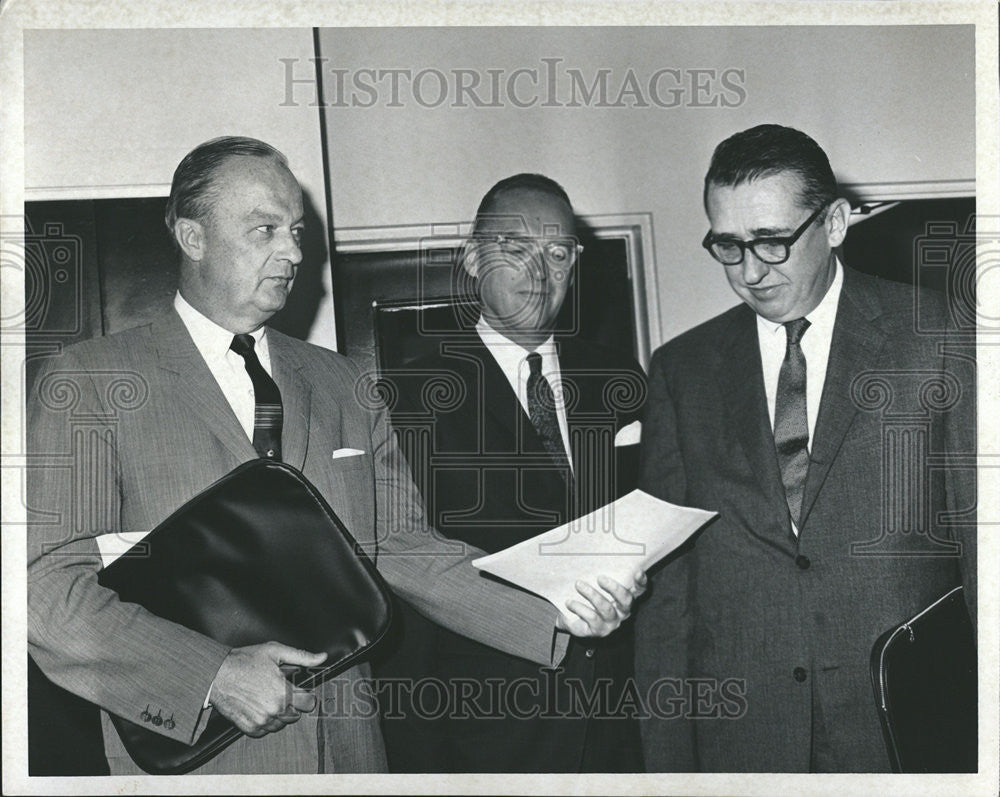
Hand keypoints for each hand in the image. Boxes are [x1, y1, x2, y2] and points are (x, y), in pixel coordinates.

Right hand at [207, 642, 326, 736]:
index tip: (302, 690)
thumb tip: (322, 657)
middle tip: (282, 690)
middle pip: (296, 715)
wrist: (216, 675)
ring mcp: (261, 721)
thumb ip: (302, 656)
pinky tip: (260, 706)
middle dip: (293, 703)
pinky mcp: (249, 728)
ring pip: (282, 723)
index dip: (307, 695)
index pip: (309, 703)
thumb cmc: (244, 661)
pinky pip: (266, 730)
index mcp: (283, 692)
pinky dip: (267, 721)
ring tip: (270, 697)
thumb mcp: (275, 651)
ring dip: (281, 713)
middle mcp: (274, 710)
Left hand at [555, 570, 646, 637]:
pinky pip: (591, 618)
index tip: (637, 571)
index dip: (641, 581)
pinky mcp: (598, 630)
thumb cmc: (585, 596)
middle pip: (626, 599)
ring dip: (592, 595)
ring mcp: (611, 622)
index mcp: (624, 597)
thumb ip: (595, 571)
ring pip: (607, 608)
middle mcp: (622, 610)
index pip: (639, 589)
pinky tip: (570, 602)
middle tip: (600, 578)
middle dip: (614, 588)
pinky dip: (580, 608)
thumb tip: (588, 549)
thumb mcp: (591, 584)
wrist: (569, 618)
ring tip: (578, 584)